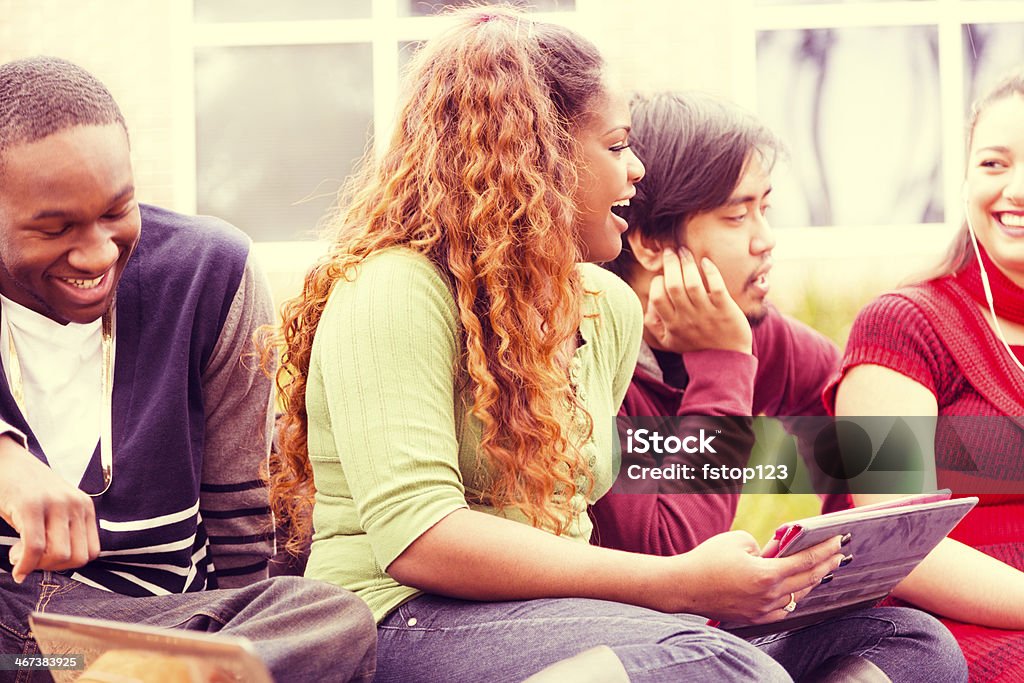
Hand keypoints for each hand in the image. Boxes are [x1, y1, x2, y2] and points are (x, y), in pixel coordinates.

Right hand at [0, 435, 99, 581]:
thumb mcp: (54, 510)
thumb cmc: (27, 491)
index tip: (46, 560)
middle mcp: (75, 504)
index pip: (91, 553)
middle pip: (77, 558)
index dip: (68, 565)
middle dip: (51, 567)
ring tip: (19, 554)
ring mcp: (55, 504)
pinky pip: (35, 547)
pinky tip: (15, 564)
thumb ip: (63, 532)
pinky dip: (24, 564)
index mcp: (84, 507)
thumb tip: (60, 565)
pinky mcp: (31, 505)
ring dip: (36, 565)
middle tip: (31, 559)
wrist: (5, 461)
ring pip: (59, 555)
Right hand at [645, 248, 751, 354]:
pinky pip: (716, 286)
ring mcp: (706, 313)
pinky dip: (710, 271)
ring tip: (685, 252)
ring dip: (687, 263)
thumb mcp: (669, 342)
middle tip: (671, 251)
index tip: (662, 275)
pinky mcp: (725, 309)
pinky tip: (706, 261)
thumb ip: (653, 325)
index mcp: (672, 324)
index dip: (657, 282)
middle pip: (673, 285)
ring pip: (692, 283)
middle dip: (670, 264)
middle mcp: (687, 317)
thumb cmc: (696, 347)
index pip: (657, 297)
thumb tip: (646, 305)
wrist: (726, 361)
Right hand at [654, 530, 843, 623]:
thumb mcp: (738, 540)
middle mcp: (769, 595)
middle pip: (808, 579)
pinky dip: (793, 599)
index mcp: (767, 574)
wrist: (683, 586)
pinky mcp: (754, 617)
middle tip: (838, 554)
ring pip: (797, 596)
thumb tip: (773, 552)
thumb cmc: (707, 559)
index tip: (837, 540)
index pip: (806, 560)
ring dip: (811, 582)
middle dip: (826, 564)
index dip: (824, 549)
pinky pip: (783, 610)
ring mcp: (762, 609)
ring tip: (820, 571)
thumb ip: (762, 545)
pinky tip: (796, 592)